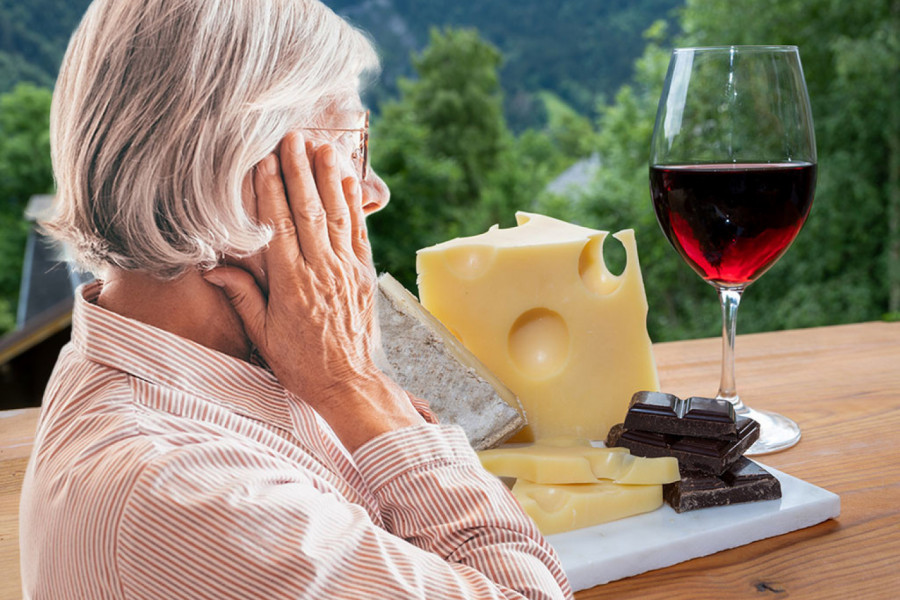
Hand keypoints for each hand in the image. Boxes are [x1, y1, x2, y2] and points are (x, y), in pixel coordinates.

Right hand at [203, 132, 422, 451]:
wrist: (347, 382)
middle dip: (299, 170)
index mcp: (291, 283)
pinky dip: (354, 204)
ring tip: (323, 146)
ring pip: (337, 214)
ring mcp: (347, 269)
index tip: (264, 159)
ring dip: (329, 178)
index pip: (278, 225)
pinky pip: (359, 232)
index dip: (271, 189)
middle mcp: (321, 269)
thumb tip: (211, 266)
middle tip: (293, 137)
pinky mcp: (365, 274)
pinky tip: (348, 180)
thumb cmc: (300, 361)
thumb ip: (242, 295)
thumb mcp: (263, 334)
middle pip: (308, 210)